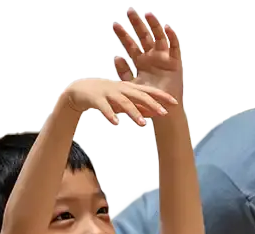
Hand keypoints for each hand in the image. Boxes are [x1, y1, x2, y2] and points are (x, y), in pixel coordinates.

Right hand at [63, 77, 177, 128]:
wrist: (79, 91)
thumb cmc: (104, 96)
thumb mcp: (122, 101)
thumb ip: (136, 106)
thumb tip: (152, 113)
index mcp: (128, 88)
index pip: (148, 91)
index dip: (161, 96)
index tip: (175, 103)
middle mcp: (120, 89)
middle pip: (139, 96)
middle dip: (152, 104)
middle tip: (164, 113)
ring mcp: (108, 93)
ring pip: (123, 102)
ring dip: (133, 113)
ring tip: (142, 124)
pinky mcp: (96, 99)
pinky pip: (104, 108)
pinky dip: (110, 115)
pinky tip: (116, 124)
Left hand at [113, 9, 183, 103]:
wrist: (163, 113)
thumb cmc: (147, 102)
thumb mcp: (132, 87)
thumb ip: (124, 73)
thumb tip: (117, 57)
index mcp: (141, 62)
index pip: (131, 45)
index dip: (124, 35)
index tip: (115, 25)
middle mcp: (152, 57)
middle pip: (144, 36)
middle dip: (137, 24)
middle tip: (130, 12)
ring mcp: (164, 59)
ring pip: (159, 38)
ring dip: (154, 26)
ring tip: (148, 15)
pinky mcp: (175, 63)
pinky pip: (174, 47)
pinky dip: (172, 37)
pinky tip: (167, 28)